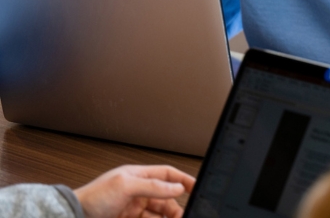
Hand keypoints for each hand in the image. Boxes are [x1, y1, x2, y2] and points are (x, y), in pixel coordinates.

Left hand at [73, 165, 194, 217]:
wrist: (72, 216)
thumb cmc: (92, 197)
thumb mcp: (125, 186)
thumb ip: (153, 186)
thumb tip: (176, 188)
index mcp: (138, 176)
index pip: (167, 175)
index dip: (183, 180)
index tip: (197, 188)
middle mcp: (138, 192)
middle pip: (167, 198)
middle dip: (177, 206)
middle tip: (183, 215)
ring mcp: (134, 208)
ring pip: (160, 213)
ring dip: (169, 217)